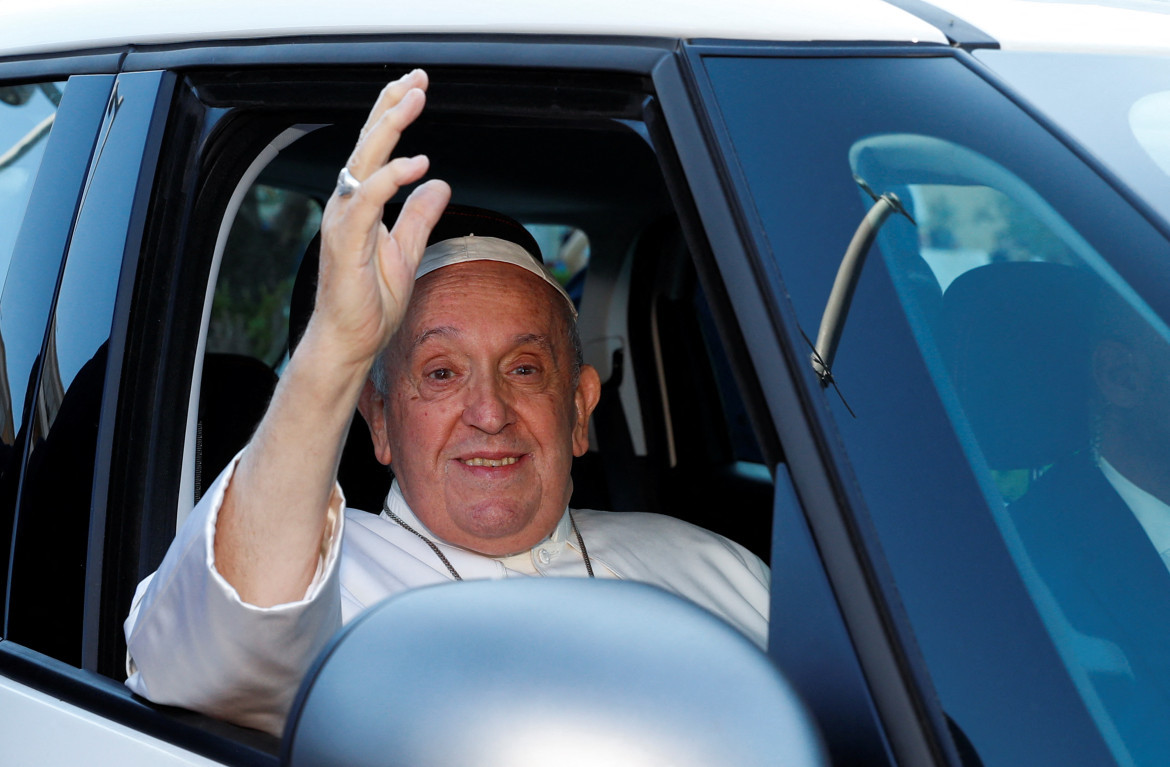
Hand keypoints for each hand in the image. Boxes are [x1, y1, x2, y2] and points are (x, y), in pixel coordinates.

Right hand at [307, 69, 451, 371]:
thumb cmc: (370, 304)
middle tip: (417, 79)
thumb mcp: (407, 252)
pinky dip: (390, 178)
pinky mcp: (345, 242)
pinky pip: (366, 200)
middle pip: (367, 143)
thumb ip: (419, 217)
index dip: (392, 114)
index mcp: (360, 205)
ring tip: (414, 100)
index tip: (415, 86)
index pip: (376, 149)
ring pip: (363, 161)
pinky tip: (416, 163)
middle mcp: (347, 205)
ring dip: (389, 128)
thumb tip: (439, 185)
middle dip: (391, 107)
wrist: (350, 342)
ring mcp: (343, 221)